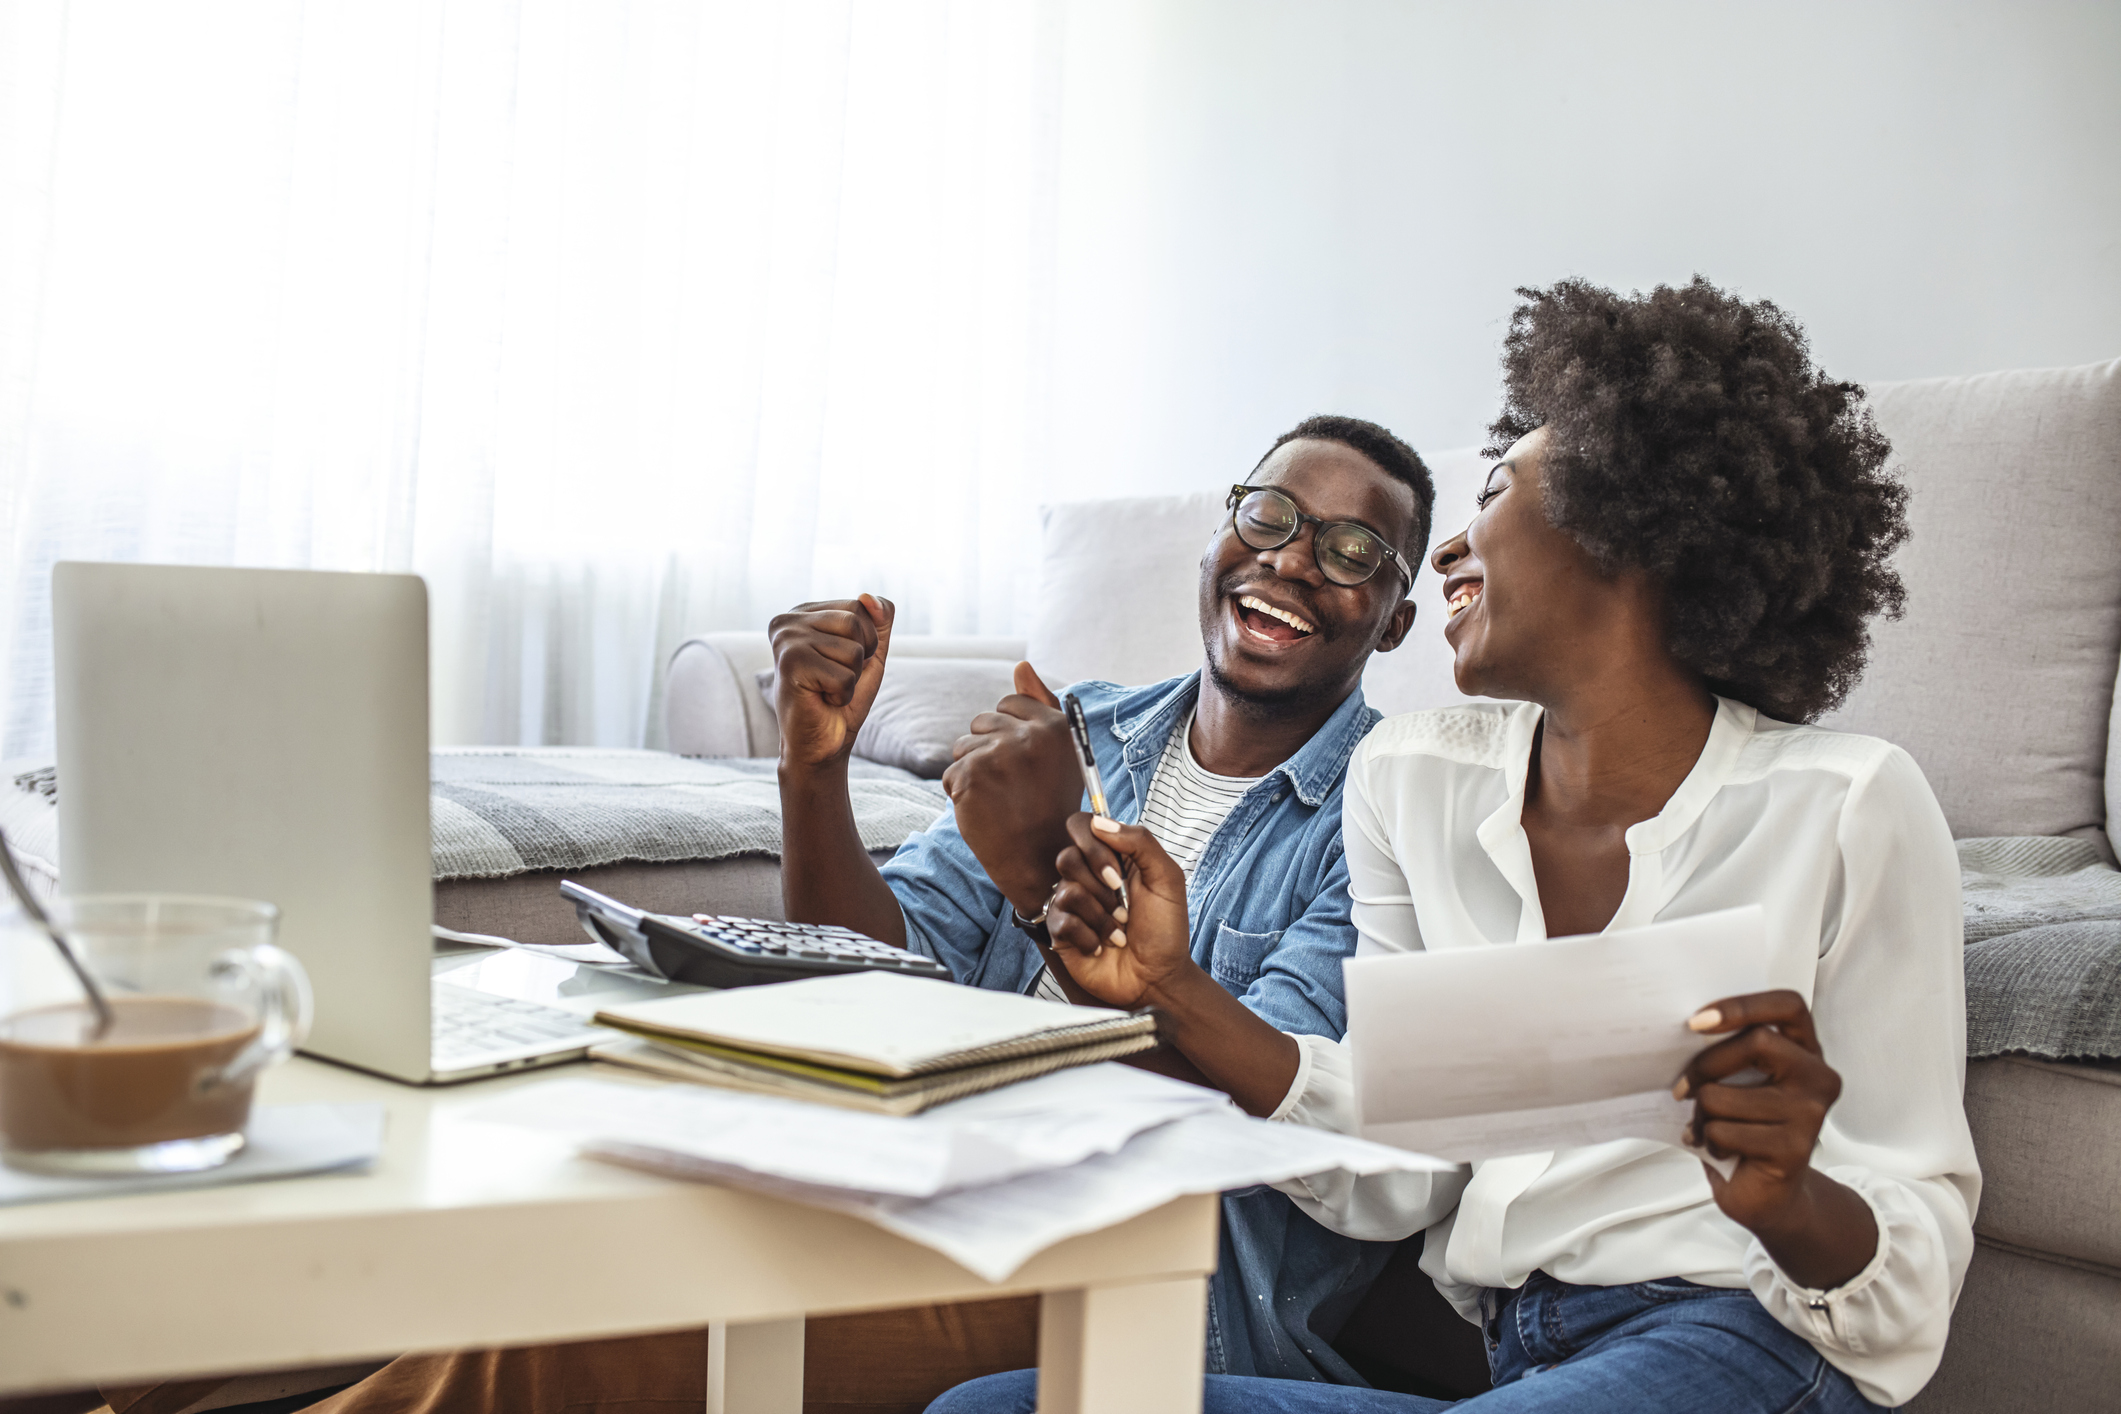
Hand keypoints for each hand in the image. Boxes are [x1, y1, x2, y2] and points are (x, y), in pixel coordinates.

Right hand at [768, 595, 892, 768]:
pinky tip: (820, 700)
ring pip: (853, 649)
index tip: (840, 662)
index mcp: (804, 612)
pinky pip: (845, 675)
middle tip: (835, 678)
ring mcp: (785, 640)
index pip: (860, 606)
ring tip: (826, 689)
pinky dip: (842, 694)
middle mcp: (788, 620)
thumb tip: (868, 597)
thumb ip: (879, 619)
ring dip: (851, 678)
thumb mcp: (870, 652)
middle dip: (861, 657)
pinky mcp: (789, 663)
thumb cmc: (842, 696)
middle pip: (857, 621)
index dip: (866, 641)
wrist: (821, 743)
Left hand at [939, 662, 1081, 915]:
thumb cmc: (1049, 806)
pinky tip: (985, 812)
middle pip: (982, 722)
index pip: (1010, 703)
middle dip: (987, 750)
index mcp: (1055, 726)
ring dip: (972, 772)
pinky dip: (961, 795)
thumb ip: (1041, 704)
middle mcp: (1028, 736)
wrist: (1040, 861)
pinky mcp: (971, 777)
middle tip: (1011, 786)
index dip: (1008, 732)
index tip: (1021, 762)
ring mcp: (998, 755)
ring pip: (963, 747)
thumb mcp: (1058, 753)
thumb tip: (1021, 664)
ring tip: (998, 799)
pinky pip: (951, 774)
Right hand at [1046, 813, 1193, 1008]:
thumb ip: (1141, 842)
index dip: (1093, 846)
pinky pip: (1062, 920)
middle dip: (1101, 888)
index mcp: (1112, 858)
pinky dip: (1090, 936)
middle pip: (1067, 857)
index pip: (1082, 827)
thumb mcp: (1167, 879)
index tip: (1117, 872)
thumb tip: (1100, 823)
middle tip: (1124, 907)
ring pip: (1066, 891)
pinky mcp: (1061, 932)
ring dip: (1101, 916)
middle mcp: (1087, 877)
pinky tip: (1102, 946)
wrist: (1158, 978)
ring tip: (1119, 931)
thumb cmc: (1165, 930)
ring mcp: (1072, 904)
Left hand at [1676, 989, 1878, 1288]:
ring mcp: (1810, 1114)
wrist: (1768, 1195)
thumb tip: (1685, 1030)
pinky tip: (1720, 1150)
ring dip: (1702, 1114)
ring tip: (1708, 1128)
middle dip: (1705, 1065)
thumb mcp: (1741, 1082)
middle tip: (1682, 1088)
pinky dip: (1709, 1141)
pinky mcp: (1794, 1149)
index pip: (1788, 1006)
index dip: (1743, 1005)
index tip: (1697, 1021)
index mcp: (1806, 1051)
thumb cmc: (1746, 1128)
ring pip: (1725, 1095)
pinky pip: (1725, 1131)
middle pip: (1755, 1042)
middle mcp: (1818, 1078)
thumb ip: (1732, 1053)